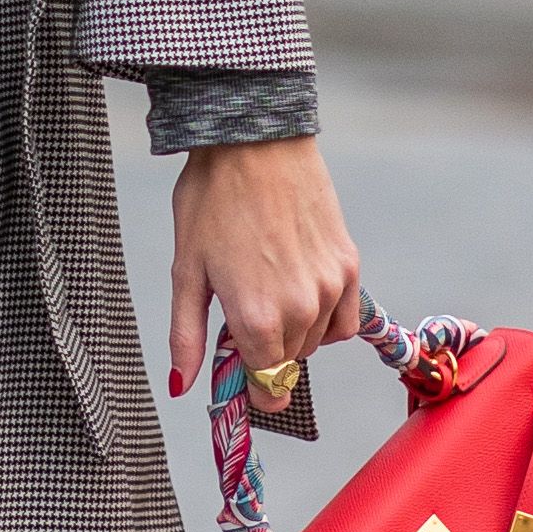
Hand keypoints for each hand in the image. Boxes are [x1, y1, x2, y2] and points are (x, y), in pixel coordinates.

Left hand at [167, 136, 362, 402]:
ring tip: (266, 291)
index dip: (252, 389)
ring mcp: (329, 288)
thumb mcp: (187, 271)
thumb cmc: (211, 200)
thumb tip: (183, 386)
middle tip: (241, 316)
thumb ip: (187, 336)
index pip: (266, 384)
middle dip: (265, 354)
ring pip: (315, 342)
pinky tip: (301, 294)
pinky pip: (343, 319)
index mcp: (255, 318)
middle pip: (288, 364)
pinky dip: (325, 320)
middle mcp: (300, 310)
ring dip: (293, 335)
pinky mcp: (349, 265)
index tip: (242, 381)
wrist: (254, 142)